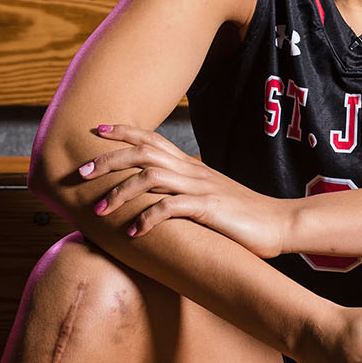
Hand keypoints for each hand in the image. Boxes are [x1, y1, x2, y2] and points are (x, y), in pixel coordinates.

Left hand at [77, 124, 288, 256]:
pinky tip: (133, 233)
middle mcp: (192, 172)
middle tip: (82, 171)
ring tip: (99, 210)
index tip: (97, 129)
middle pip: (143, 152)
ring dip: (120, 192)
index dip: (123, 131)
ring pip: (151, 177)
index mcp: (191, 167)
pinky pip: (172, 208)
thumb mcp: (209, 198)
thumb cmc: (243, 216)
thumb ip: (185, 194)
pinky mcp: (209, 209)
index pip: (152, 139)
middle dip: (109, 160)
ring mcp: (201, 188)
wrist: (279, 223)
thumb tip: (160, 199)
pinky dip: (148, 219)